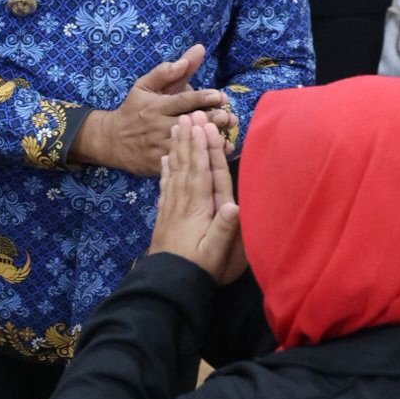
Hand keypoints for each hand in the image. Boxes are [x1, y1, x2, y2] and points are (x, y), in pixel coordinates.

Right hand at [71, 45, 228, 175]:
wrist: (110, 140)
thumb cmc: (133, 109)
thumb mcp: (144, 86)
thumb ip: (169, 70)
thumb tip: (197, 51)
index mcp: (157, 106)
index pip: (181, 101)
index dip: (201, 98)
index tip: (219, 96)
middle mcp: (159, 126)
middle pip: (188, 123)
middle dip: (210, 120)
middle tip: (229, 117)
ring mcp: (159, 146)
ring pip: (187, 145)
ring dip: (208, 143)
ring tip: (227, 140)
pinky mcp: (159, 164)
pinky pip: (180, 163)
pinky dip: (198, 161)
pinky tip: (214, 157)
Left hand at [147, 111, 244, 283]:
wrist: (167, 283)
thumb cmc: (198, 269)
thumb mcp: (216, 253)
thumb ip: (225, 229)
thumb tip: (236, 205)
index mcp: (199, 208)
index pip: (202, 172)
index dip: (203, 149)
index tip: (204, 127)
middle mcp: (184, 202)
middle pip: (187, 165)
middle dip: (189, 139)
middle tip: (189, 114)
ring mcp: (172, 207)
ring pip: (174, 170)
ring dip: (176, 148)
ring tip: (176, 126)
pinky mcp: (165, 214)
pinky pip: (164, 185)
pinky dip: (165, 169)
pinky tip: (164, 157)